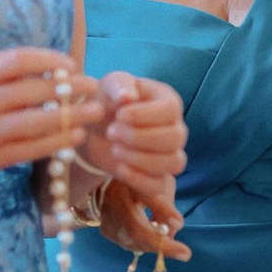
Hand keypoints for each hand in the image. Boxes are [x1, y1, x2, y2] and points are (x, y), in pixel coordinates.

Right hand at [0, 6, 102, 194]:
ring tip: (94, 111)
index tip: (69, 63)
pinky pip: (29, 150)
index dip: (49, 60)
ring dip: (71, 116)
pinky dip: (55, 143)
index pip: (18, 61)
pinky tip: (72, 137)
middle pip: (34, 92)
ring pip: (37, 123)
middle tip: (92, 86)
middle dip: (69, 88)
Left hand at [78, 71, 186, 240]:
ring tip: (115, 149)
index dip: (145, 115)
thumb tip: (127, 97)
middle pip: (174, 138)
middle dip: (139, 137)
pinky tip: (119, 168)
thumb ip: (119, 85)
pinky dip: (139, 179)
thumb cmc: (109, 101)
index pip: (170, 110)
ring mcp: (170, 155)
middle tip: (111, 132)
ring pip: (173, 163)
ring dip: (140, 158)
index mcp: (169, 102)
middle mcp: (176, 129)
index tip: (119, 114)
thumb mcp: (110, 85)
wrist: (96, 128)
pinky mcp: (158, 177)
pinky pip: (159, 185)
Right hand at [95, 176, 191, 261]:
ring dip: (154, 242)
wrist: (112, 172)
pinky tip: (153, 229)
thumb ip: (165, 205)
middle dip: (162, 246)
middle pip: (137, 241)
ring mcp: (107, 225)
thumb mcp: (155, 181)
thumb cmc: (139, 175)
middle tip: (182, 250)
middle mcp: (108, 215)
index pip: (140, 231)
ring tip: (166, 232)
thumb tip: (178, 226)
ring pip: (135, 244)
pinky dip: (145, 239)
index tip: (186, 253)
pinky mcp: (107, 231)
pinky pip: (130, 242)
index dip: (162, 244)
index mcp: (119, 199)